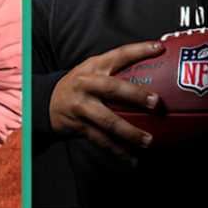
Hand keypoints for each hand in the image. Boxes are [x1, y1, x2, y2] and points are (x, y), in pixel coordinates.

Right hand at [48, 41, 163, 163]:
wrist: (47, 102)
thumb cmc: (80, 85)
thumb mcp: (92, 70)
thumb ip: (116, 70)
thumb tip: (156, 72)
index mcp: (94, 67)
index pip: (118, 55)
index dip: (139, 50)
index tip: (159, 49)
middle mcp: (86, 85)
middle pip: (112, 88)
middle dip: (135, 94)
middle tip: (155, 102)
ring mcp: (82, 106)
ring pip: (107, 121)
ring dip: (129, 132)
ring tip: (148, 141)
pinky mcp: (80, 126)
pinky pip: (101, 141)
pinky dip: (118, 151)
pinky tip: (133, 159)